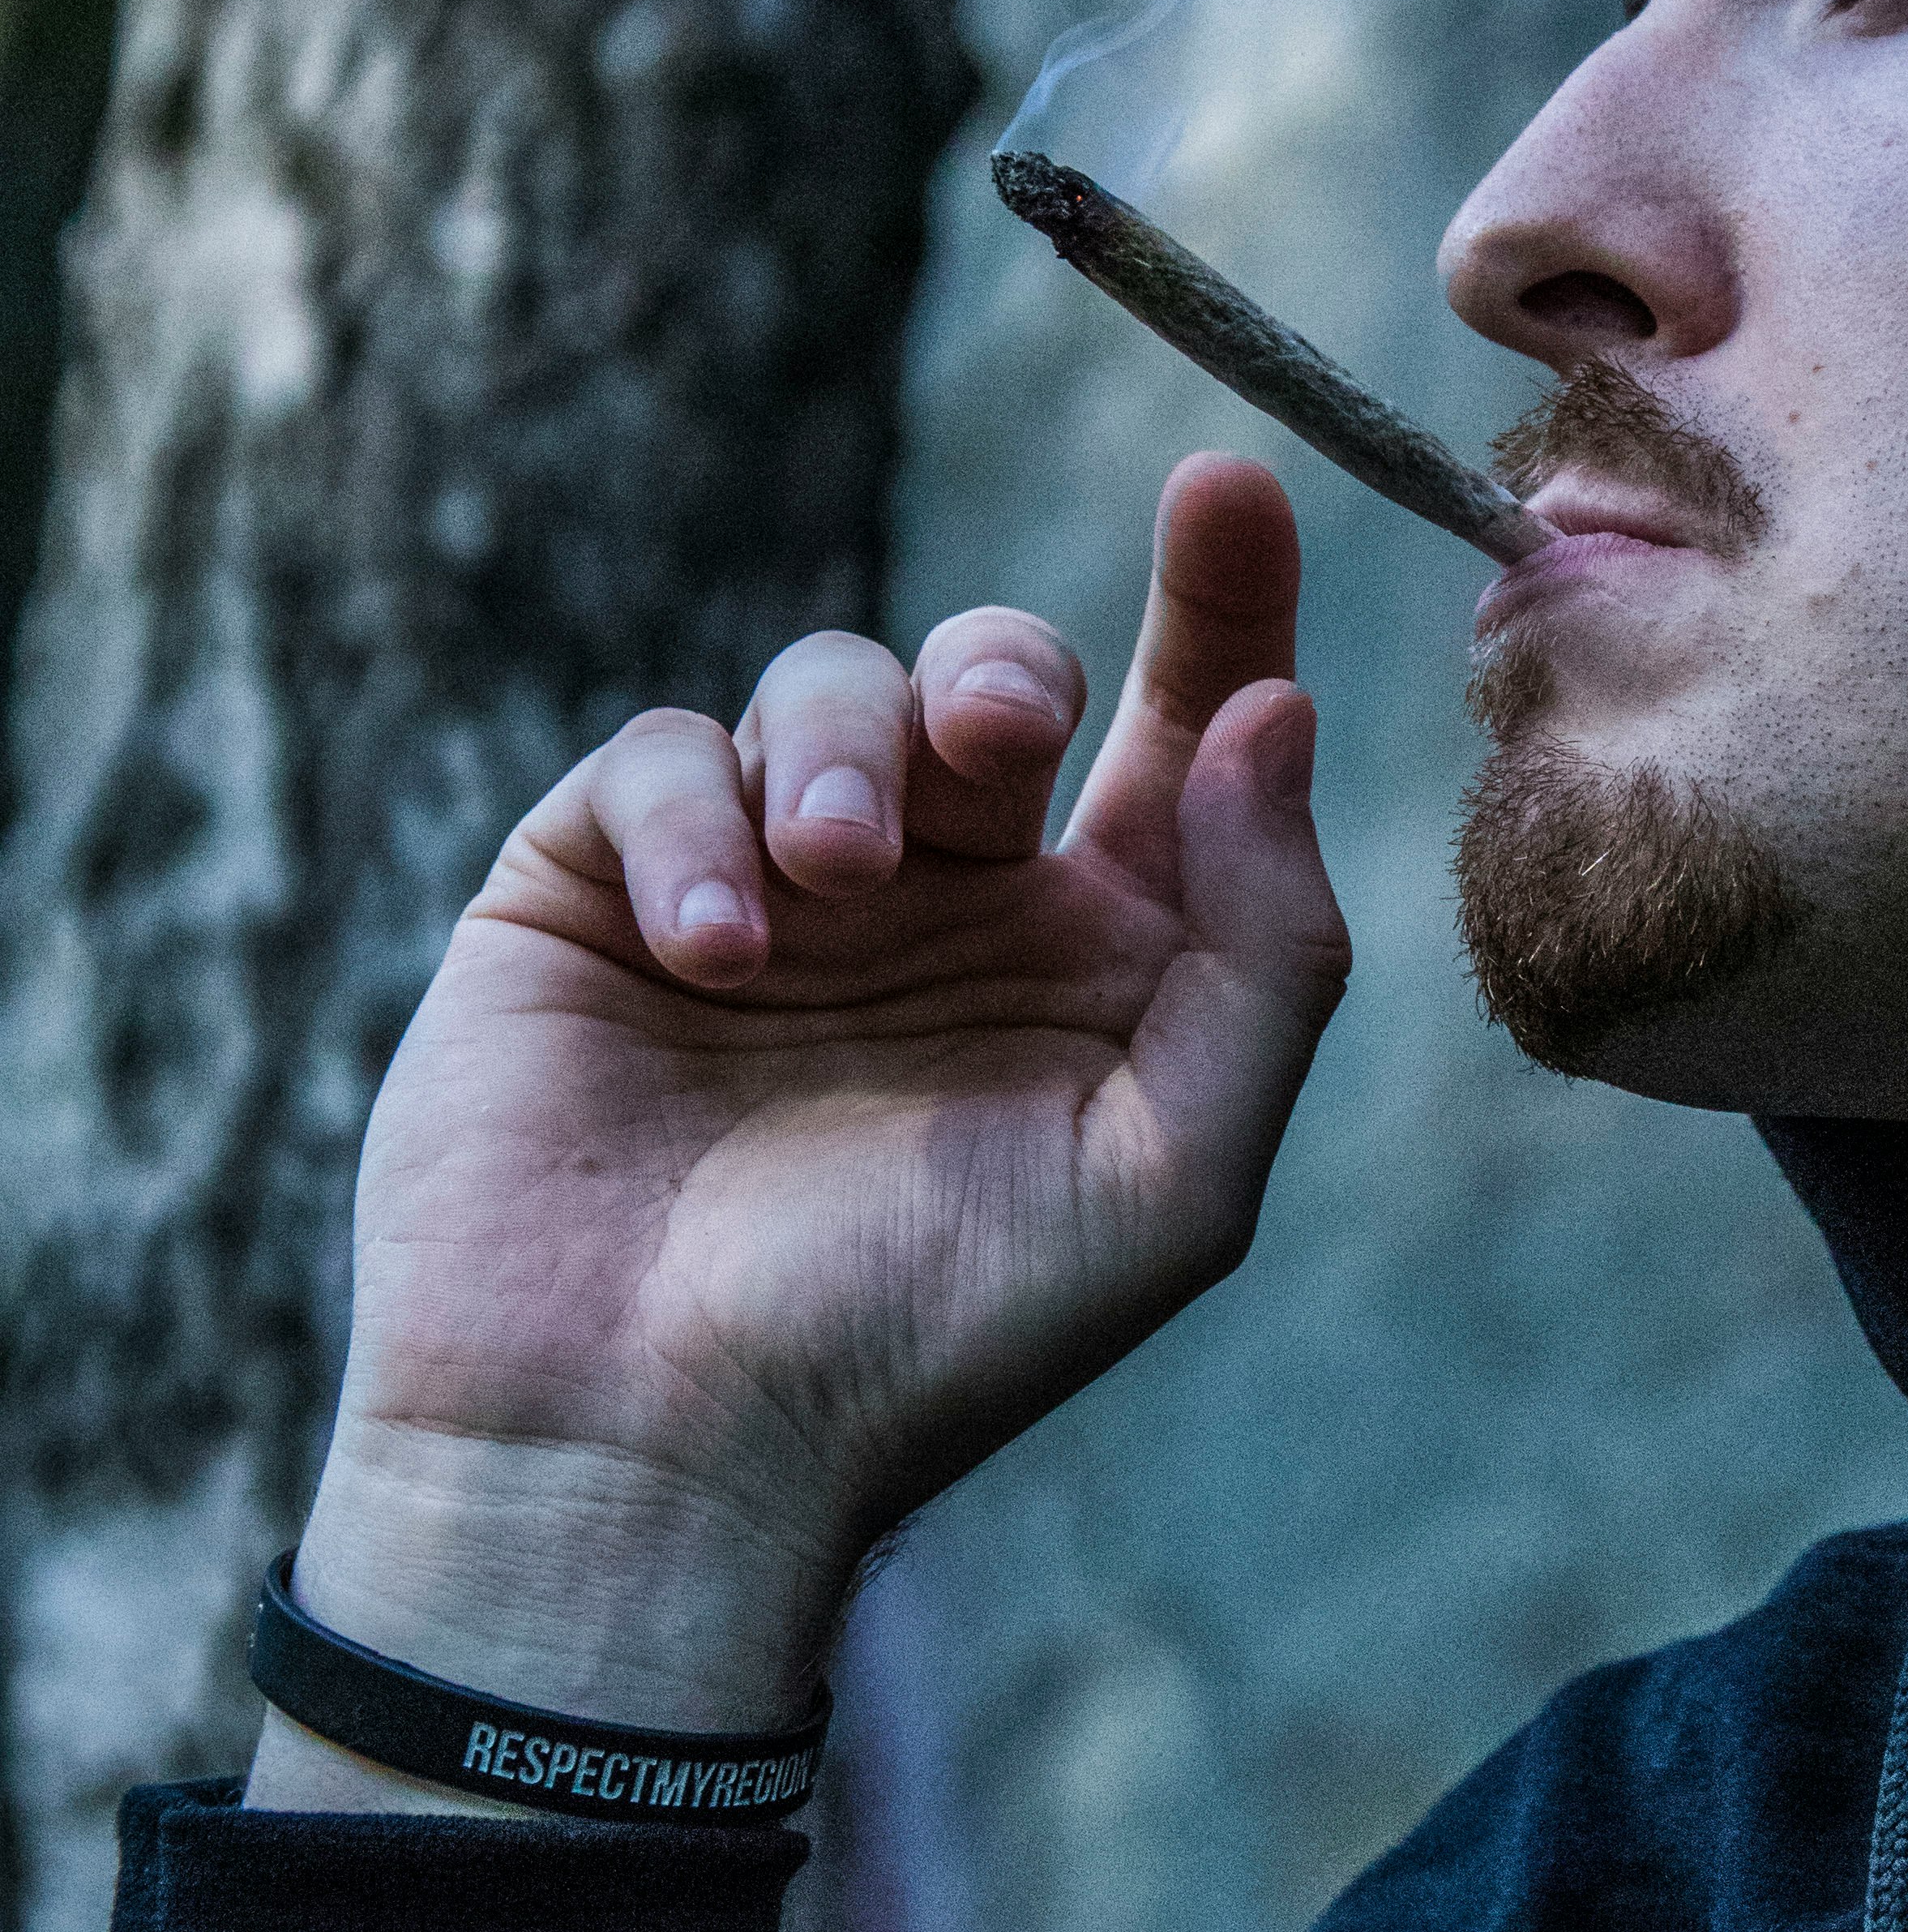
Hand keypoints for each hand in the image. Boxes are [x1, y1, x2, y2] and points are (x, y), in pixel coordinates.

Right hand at [253, 458, 1348, 1801]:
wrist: (652, 1446)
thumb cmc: (929, 1338)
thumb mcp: (1171, 1174)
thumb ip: (1261, 949)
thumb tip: (1281, 718)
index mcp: (1093, 962)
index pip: (1179, 735)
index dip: (1216, 601)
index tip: (1228, 485)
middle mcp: (943, 909)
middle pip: (1001, 679)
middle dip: (1005, 671)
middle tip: (993, 741)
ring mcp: (771, 890)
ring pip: (830, 688)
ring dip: (845, 751)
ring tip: (830, 887)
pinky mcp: (602, 891)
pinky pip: (661, 757)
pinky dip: (695, 825)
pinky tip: (710, 951)